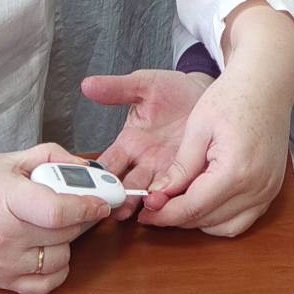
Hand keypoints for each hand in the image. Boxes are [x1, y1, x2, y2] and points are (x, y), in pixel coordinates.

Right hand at [0, 143, 111, 293]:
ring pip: (60, 258)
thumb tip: (85, 167)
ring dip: (68, 241)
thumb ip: (50, 157)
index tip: (103, 200)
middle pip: (66, 232)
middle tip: (82, 203)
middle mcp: (6, 236)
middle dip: (83, 216)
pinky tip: (50, 249)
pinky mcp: (0, 282)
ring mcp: (3, 263)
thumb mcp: (8, 160)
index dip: (88, 205)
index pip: (59, 210)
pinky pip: (45, 285)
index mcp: (8, 199)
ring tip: (55, 224)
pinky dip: (57, 269)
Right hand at [83, 68, 213, 219]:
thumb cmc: (174, 90)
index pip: (106, 164)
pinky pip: (178, 193)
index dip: (96, 175)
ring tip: (141, 209)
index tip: (90, 184)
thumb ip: (117, 88)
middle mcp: (144, 163)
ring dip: (143, 205)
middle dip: (117, 198)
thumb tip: (87, 85)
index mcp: (129, 144)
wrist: (206, 93)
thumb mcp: (145, 85)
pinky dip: (173, 202)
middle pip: (124, 187)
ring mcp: (165, 172)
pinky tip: (171, 206)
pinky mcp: (188, 175)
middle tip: (112, 206)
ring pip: (149, 196)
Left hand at [129, 62, 293, 236]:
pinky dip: (221, 217)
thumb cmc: (233, 96)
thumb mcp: (198, 128)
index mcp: (235, 170)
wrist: (266, 83)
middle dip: (177, 217)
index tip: (145, 212)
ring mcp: (268, 191)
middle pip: (207, 220)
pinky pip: (243, 219)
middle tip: (155, 206)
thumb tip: (160, 195)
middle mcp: (257, 187)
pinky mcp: (272, 190)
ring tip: (179, 201)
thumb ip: (180, 167)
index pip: (193, 207)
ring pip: (225, 227)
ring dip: (199, 220)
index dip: (165, 213)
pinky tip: (204, 200)